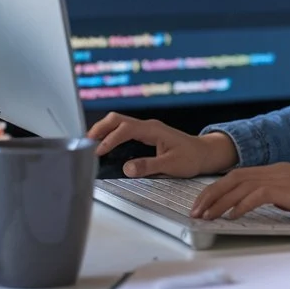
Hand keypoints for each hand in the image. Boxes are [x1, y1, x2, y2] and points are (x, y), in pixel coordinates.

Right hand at [86, 112, 237, 177]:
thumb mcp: (171, 165)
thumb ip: (148, 166)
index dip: (110, 139)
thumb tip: (127, 168)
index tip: (99, 151)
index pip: (126, 129)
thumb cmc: (191, 157)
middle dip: (100, 128)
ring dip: (104, 130)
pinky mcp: (146, 135)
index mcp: (153, 130)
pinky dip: (111, 135)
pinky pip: (124, 130)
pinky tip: (105, 146)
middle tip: (85, 143)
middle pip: (117, 119)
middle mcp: (148, 126)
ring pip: (119, 123)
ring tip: (90, 144)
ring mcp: (146, 129)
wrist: (204, 153)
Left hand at [189, 163, 289, 229]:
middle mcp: (278, 170)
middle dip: (210, 194)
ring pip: (242, 185)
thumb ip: (278, 198)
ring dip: (220, 201)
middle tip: (195, 210)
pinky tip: (232, 216)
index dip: (217, 189)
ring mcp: (285, 177)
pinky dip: (242, 204)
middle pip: (234, 177)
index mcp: (279, 171)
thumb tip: (257, 205)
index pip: (239, 176)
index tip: (203, 203)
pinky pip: (259, 195)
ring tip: (206, 215)